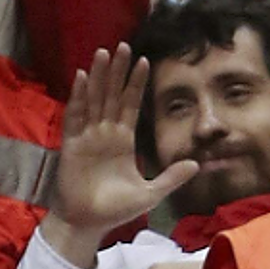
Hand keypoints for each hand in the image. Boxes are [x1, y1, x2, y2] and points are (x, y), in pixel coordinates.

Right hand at [41, 44, 198, 268]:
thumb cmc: (116, 209)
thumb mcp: (151, 193)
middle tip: (123, 45)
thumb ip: (172, 177)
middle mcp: (105, 133)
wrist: (88, 223)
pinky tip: (81, 77)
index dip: (136, 83)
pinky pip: (75, 116)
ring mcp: (87, 136)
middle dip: (118, 71)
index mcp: (123, 141)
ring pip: (94, 99)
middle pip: (112, 95)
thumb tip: (197, 164)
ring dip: (98, 76)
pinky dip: (78, 97)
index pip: (131, 104)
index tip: (145, 60)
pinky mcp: (72, 145)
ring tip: (103, 52)